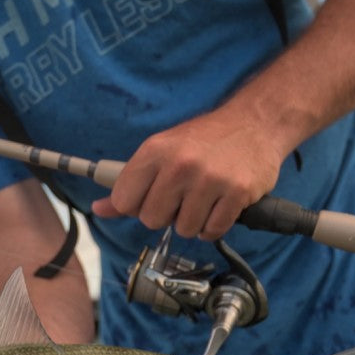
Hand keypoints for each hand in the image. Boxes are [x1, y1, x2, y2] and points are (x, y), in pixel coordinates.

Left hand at [91, 110, 284, 239]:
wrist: (255, 123)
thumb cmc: (204, 140)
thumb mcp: (162, 151)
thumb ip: (130, 182)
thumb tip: (100, 210)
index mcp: (156, 150)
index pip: (124, 201)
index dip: (136, 206)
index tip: (149, 198)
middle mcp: (180, 164)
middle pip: (152, 220)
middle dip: (165, 215)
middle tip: (181, 198)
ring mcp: (210, 180)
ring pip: (184, 229)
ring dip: (192, 222)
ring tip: (202, 199)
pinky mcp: (237, 193)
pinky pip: (212, 231)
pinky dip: (213, 226)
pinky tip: (218, 207)